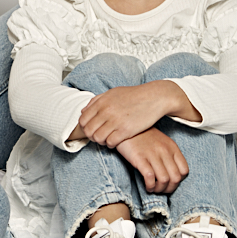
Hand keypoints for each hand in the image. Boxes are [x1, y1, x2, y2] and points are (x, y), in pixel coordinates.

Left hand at [78, 81, 196, 147]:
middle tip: (99, 136)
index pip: (82, 120)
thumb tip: (84, 111)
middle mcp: (106, 111)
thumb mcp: (113, 93)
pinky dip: (111, 144)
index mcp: (102, 102)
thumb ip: (97, 101)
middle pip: (88, 131)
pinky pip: (110, 143)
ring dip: (101, 141)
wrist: (154, 97)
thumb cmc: (134, 96)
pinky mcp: (126, 130)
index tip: (92, 129)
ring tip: (107, 139)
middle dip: (91, 136)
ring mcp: (116, 121)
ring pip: (98, 138)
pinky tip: (116, 140)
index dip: (85, 127)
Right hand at [116, 128, 188, 192]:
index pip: (184, 171)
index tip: (169, 183)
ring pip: (164, 180)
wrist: (126, 126)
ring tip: (152, 188)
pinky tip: (146, 186)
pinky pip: (150, 178)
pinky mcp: (139, 158)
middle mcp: (165, 151)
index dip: (178, 181)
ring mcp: (152, 154)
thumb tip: (172, 176)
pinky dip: (150, 186)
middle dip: (169, 189)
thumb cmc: (143, 136)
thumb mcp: (162, 142)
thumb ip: (169, 155)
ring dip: (159, 189)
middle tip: (160, 190)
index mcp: (172, 147)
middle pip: (175, 178)